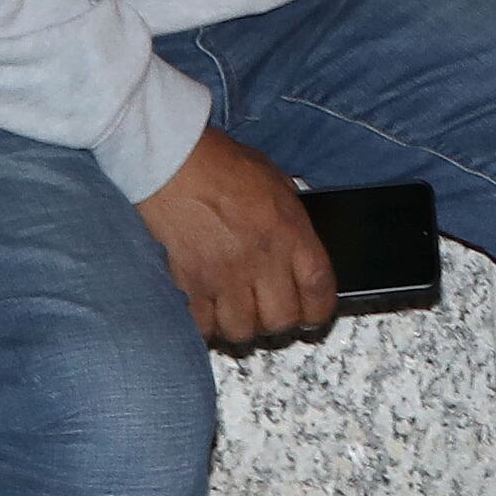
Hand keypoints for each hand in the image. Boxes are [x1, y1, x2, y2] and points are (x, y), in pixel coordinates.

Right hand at [136, 128, 336, 346]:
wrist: (175, 164)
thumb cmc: (226, 167)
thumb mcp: (279, 186)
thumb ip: (292, 224)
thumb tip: (299, 251)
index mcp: (291, 233)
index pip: (319, 289)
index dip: (319, 311)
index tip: (314, 315)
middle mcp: (262, 260)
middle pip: (281, 320)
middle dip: (279, 322)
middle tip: (270, 311)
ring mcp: (224, 276)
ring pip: (242, 330)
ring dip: (242, 327)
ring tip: (238, 312)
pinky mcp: (189, 284)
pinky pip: (203, 326)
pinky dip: (207, 326)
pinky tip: (208, 312)